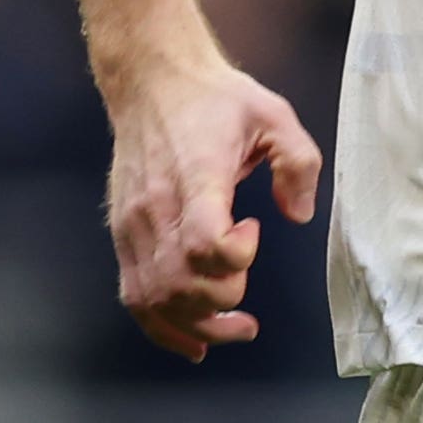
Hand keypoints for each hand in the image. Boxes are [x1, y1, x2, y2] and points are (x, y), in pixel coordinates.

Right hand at [101, 59, 321, 360]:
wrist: (152, 80)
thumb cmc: (215, 99)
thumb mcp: (274, 115)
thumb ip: (298, 162)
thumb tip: (299, 214)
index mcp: (194, 178)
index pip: (205, 243)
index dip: (237, 255)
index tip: (254, 229)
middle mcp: (155, 208)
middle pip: (181, 283)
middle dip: (224, 299)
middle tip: (246, 282)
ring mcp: (133, 225)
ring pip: (156, 298)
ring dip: (199, 325)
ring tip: (237, 327)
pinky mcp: (123, 234)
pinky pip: (134, 295)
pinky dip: (162, 327)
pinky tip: (194, 342)